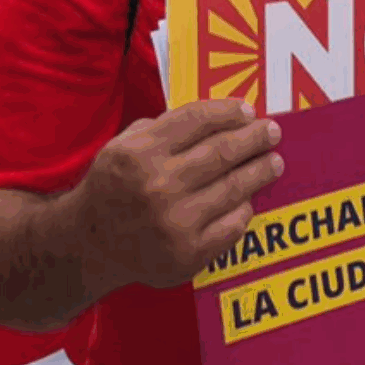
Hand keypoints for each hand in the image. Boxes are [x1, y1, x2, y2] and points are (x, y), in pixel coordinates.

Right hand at [74, 99, 283, 289]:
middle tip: (271, 131)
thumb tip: (217, 117)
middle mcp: (158, 186)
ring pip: (233, 188)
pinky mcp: (188, 254)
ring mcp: (175, 222)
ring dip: (259, 171)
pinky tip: (249, 199)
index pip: (197, 120)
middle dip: (254, 138)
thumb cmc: (113, 186)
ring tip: (273, 162)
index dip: (228, 111)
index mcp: (139, 153)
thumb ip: (162, 129)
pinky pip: (232, 226)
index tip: (248, 110)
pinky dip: (244, 209)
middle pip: (222, 152)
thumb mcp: (122, 146)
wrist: (91, 243)